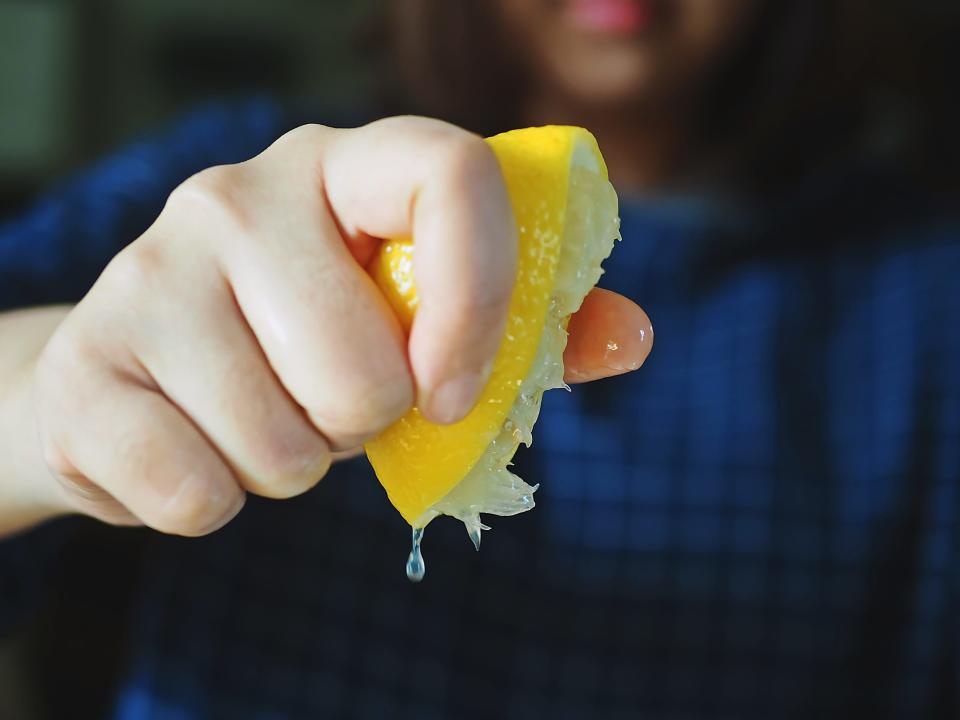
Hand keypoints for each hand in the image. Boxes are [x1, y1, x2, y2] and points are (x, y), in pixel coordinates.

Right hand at [5, 117, 651, 537]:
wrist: (138, 379)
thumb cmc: (301, 345)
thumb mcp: (416, 322)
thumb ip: (532, 326)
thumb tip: (629, 335)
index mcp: (344, 166)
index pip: (451, 172)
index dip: (482, 294)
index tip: (457, 390)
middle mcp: (236, 195)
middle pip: (361, 368)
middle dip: (363, 422)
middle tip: (328, 395)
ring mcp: (147, 274)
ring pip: (281, 446)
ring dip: (294, 463)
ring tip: (262, 413)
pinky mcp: (85, 368)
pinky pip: (196, 493)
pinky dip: (214, 499)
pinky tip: (193, 443)